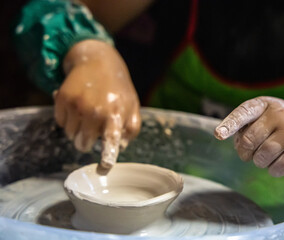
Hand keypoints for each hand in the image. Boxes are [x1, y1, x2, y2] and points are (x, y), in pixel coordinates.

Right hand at [54, 40, 140, 167]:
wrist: (97, 60)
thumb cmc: (117, 88)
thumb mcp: (132, 105)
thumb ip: (131, 128)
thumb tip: (121, 146)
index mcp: (115, 115)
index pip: (111, 142)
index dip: (106, 159)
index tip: (103, 169)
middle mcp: (95, 111)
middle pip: (82, 144)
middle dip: (87, 141)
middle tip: (93, 128)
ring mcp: (77, 104)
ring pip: (70, 135)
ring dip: (77, 130)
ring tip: (87, 113)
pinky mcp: (62, 98)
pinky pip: (60, 123)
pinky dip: (67, 118)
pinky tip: (77, 105)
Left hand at [214, 97, 283, 176]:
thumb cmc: (281, 125)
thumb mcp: (264, 117)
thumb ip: (246, 126)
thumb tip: (235, 144)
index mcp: (264, 104)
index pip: (243, 113)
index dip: (229, 125)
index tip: (218, 135)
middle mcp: (279, 114)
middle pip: (249, 141)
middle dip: (244, 153)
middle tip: (249, 155)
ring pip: (262, 155)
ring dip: (259, 162)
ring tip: (266, 157)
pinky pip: (278, 167)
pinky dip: (273, 171)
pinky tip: (278, 165)